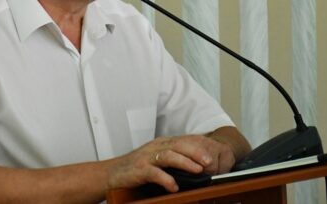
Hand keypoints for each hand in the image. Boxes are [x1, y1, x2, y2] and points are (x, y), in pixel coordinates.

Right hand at [107, 134, 234, 191]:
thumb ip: (174, 158)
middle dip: (197, 152)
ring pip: (169, 155)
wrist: (112, 173)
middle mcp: (156, 147)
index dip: (200, 145)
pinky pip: (154, 173)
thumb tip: (197, 164)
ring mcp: (147, 157)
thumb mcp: (157, 158)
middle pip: (180, 145)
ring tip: (198, 170)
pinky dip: (166, 179)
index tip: (215, 151)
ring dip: (186, 162)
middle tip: (211, 161)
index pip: (185, 140)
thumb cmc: (137, 167)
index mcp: (162, 143)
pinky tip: (174, 186)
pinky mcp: (139, 170)